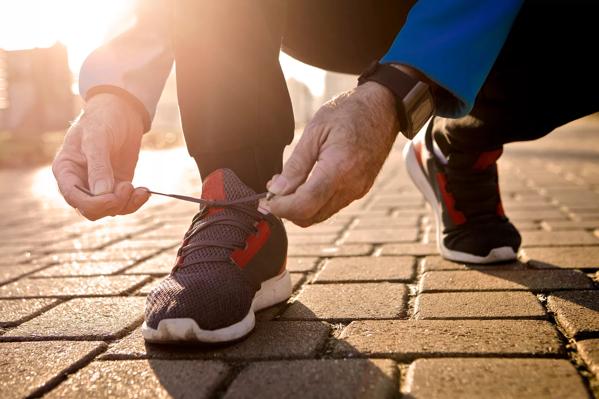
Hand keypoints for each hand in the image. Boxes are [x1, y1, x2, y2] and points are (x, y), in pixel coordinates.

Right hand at [52, 93, 149, 219]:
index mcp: (66, 170)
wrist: (120, 110)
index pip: (73, 198)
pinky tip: (144, 191)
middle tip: (127, 188)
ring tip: (139, 189)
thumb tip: (102, 194)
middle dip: (110, 205)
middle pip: (91, 210)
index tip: (112, 196)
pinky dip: (135, 202)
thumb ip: (98, 166)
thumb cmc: (102, 120)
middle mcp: (80, 182)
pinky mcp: (117, 185)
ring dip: (125, 204)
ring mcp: (99, 185)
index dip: (92, 203)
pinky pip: (124, 203)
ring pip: (109, 210)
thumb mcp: (97, 138)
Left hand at [265, 82, 399, 225]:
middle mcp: (351, 185)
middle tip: (270, 196)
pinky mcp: (360, 189)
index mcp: (339, 168)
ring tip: (285, 188)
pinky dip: (315, 203)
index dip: (281, 208)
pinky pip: (332, 206)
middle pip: (312, 216)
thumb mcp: (315, 131)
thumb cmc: (349, 112)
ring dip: (300, 208)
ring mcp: (358, 190)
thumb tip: (277, 190)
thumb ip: (296, 164)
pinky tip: (304, 186)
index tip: (267, 202)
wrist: (383, 108)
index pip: (305, 204)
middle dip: (287, 211)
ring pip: (322, 215)